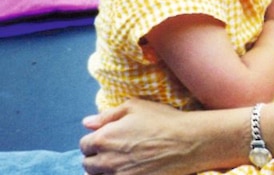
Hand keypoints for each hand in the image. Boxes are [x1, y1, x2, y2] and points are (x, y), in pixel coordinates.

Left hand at [80, 99, 197, 174]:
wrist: (188, 141)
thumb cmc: (163, 120)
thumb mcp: (135, 107)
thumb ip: (108, 115)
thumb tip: (87, 122)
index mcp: (104, 138)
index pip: (84, 145)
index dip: (94, 141)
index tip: (105, 140)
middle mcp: (106, 160)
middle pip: (88, 165)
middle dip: (96, 158)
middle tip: (113, 153)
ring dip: (105, 171)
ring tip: (121, 164)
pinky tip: (130, 170)